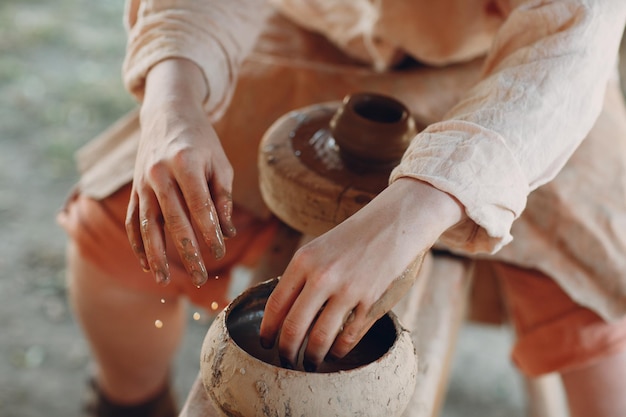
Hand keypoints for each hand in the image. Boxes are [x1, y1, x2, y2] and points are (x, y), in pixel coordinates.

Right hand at [125, 59, 236, 285]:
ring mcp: (142, 182)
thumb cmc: (200, 140)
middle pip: (173, 220)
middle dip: (188, 252)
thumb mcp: (219, 162)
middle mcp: (159, 174)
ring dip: (155, 255)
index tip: (221, 252)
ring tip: (163, 280)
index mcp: (185, 163)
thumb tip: (228, 232)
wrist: (167, 113)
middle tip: (201, 277)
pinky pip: (132, 221)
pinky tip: (145, 263)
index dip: (210, 232)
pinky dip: (137, 244)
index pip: (200, 206)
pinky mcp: (134, 189)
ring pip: (146, 225)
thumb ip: (222, 197)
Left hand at [259, 178, 465, 369]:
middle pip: (293, 328)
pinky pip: (348, 337)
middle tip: (286, 362)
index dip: (268, 330)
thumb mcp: (319, 249)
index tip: (266, 344)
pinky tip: (335, 353)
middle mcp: (322, 276)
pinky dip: (338, 350)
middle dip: (286, 352)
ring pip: (319, 338)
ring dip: (312, 357)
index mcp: (304, 260)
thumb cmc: (353, 238)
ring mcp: (348, 290)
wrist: (395, 223)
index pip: (276, 305)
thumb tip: (282, 314)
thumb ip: (300, 277)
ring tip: (310, 363)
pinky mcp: (371, 302)